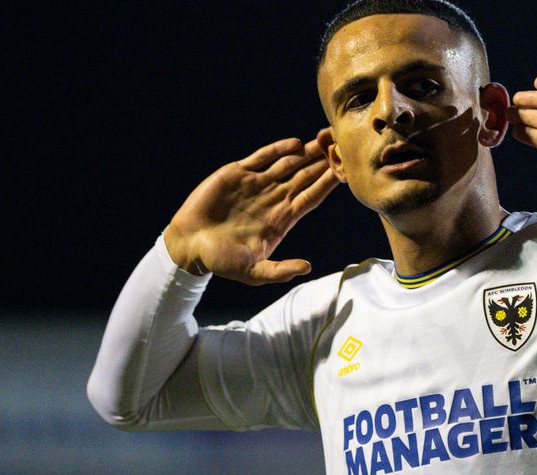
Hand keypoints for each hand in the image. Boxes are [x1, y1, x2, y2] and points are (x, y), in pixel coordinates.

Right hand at [163, 129, 340, 284]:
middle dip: (324, 162)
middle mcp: (274, 198)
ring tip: (325, 138)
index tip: (347, 172)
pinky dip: (278, 149)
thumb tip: (307, 268)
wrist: (189, 245)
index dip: (328, 184)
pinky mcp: (238, 173)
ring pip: (288, 164)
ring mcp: (257, 184)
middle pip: (306, 176)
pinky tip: (295, 144)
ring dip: (307, 152)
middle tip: (343, 146)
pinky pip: (262, 157)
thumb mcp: (254, 272)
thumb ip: (280, 270)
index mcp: (282, 219)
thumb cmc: (222, 262)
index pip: (311, 197)